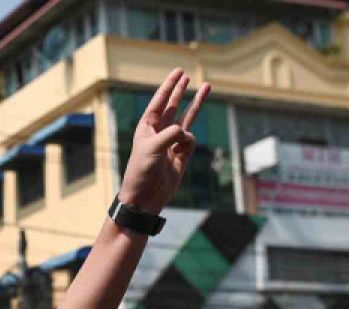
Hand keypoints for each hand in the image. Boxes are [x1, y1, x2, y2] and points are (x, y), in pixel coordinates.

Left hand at [117, 69, 210, 215]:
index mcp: (147, 127)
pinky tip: (179, 153)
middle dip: (179, 90)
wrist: (145, 196)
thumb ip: (171, 134)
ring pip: (187, 117)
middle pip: (172, 105)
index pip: (159, 101)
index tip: (177, 72)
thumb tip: (186, 132)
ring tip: (207, 86)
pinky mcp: (182, 153)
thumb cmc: (141, 171)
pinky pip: (191, 140)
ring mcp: (171, 142)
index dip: (168, 86)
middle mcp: (159, 131)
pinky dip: (188, 143)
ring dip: (196, 103)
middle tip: (185, 74)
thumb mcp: (152, 148)